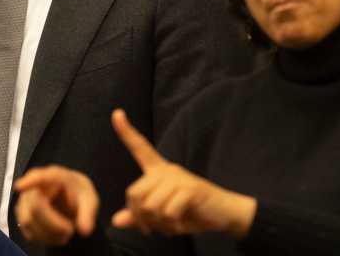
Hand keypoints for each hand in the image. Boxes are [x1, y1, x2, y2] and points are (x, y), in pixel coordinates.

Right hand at [13, 165, 99, 244]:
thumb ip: (88, 214)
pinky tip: (56, 234)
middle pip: (36, 207)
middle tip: (70, 231)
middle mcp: (35, 186)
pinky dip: (45, 238)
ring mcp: (26, 201)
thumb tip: (85, 230)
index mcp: (55, 176)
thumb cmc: (79, 195)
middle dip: (54, 224)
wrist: (71, 200)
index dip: (30, 181)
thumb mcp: (89, 201)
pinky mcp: (23, 216)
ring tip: (65, 232)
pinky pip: (29, 232)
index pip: (41, 177)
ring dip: (49, 233)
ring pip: (29, 221)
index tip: (19, 186)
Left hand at [110, 109, 256, 237]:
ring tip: (172, 224)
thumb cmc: (190, 213)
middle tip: (155, 227)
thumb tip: (116, 220)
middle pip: (135, 194)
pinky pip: (168, 212)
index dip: (126, 132)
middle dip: (142, 218)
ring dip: (159, 224)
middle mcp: (166, 170)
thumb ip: (140, 217)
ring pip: (151, 206)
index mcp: (158, 171)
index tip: (116, 113)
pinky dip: (172, 225)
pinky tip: (180, 224)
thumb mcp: (162, 218)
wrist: (223, 214)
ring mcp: (178, 178)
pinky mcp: (191, 189)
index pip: (140, 148)